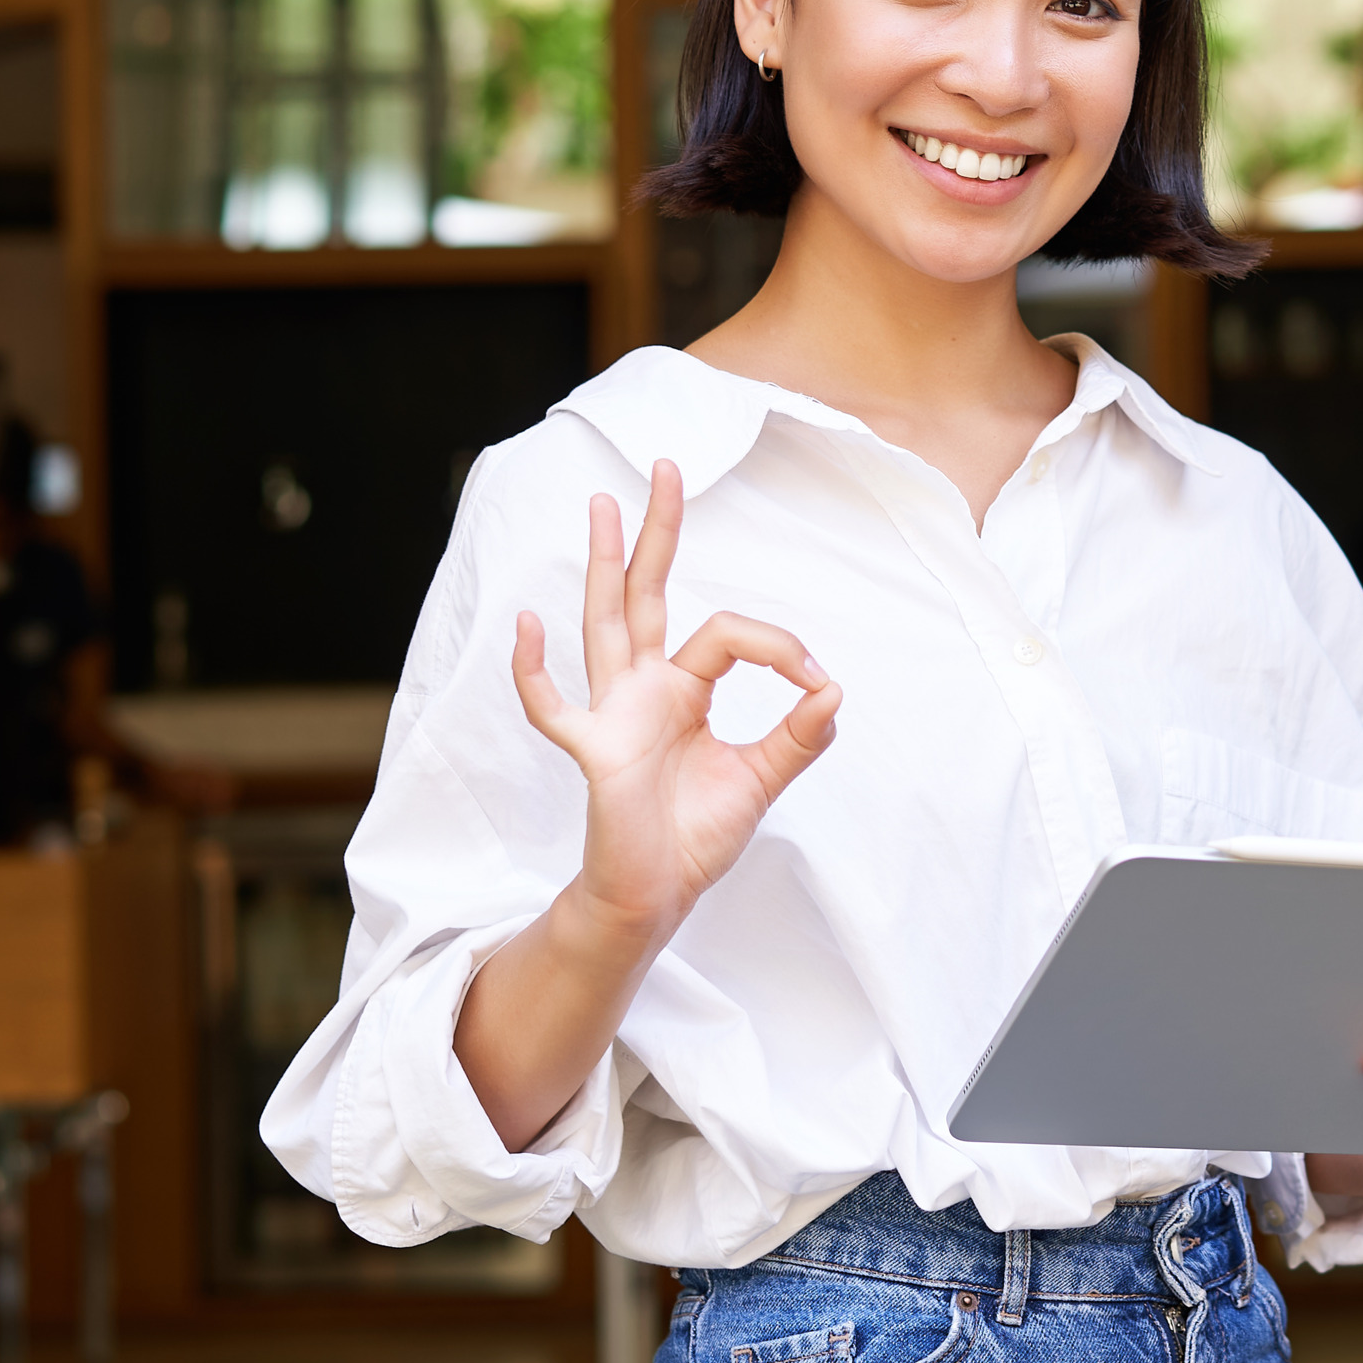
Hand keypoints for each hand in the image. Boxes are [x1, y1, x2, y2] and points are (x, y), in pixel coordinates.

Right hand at [510, 459, 842, 943]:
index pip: (728, 633)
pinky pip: (554, 706)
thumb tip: (834, 689)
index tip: (818, 681)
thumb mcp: (761, 780)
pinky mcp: (593, 751)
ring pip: (605, 623)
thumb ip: (798, 737)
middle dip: (658, 532)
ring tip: (602, 506)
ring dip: (605, 564)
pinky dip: (533, 669)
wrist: (658, 896)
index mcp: (685, 690)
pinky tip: (527, 623)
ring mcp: (613, 713)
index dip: (778, 646)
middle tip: (665, 466)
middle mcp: (644, 688)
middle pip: (648, 593)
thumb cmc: (695, 837)